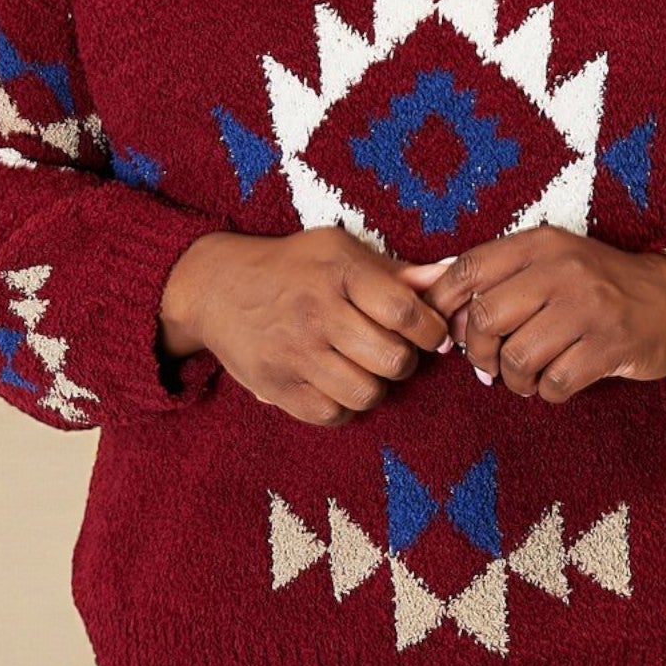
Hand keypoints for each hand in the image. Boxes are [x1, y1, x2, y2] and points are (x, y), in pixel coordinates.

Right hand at [160, 228, 450, 426]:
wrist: (217, 286)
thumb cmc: (292, 266)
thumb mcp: (340, 251)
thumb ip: (396, 271)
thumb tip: (449, 276)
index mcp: (339, 271)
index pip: (404, 311)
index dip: (430, 330)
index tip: (430, 334)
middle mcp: (317, 312)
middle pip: (392, 359)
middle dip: (405, 360)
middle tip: (392, 350)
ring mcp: (295, 353)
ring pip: (366, 393)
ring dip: (376, 385)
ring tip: (364, 368)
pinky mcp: (277, 386)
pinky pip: (332, 415)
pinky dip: (344, 406)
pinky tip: (337, 384)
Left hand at [401, 226, 665, 403]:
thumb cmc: (598, 285)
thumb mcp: (549, 261)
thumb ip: (494, 272)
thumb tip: (425, 286)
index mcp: (540, 243)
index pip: (468, 269)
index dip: (443, 307)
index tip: (445, 333)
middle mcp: (561, 269)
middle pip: (485, 318)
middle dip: (476, 352)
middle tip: (486, 365)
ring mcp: (587, 307)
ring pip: (517, 355)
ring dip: (512, 378)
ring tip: (524, 377)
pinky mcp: (609, 345)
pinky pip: (554, 383)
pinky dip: (545, 393)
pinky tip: (554, 384)